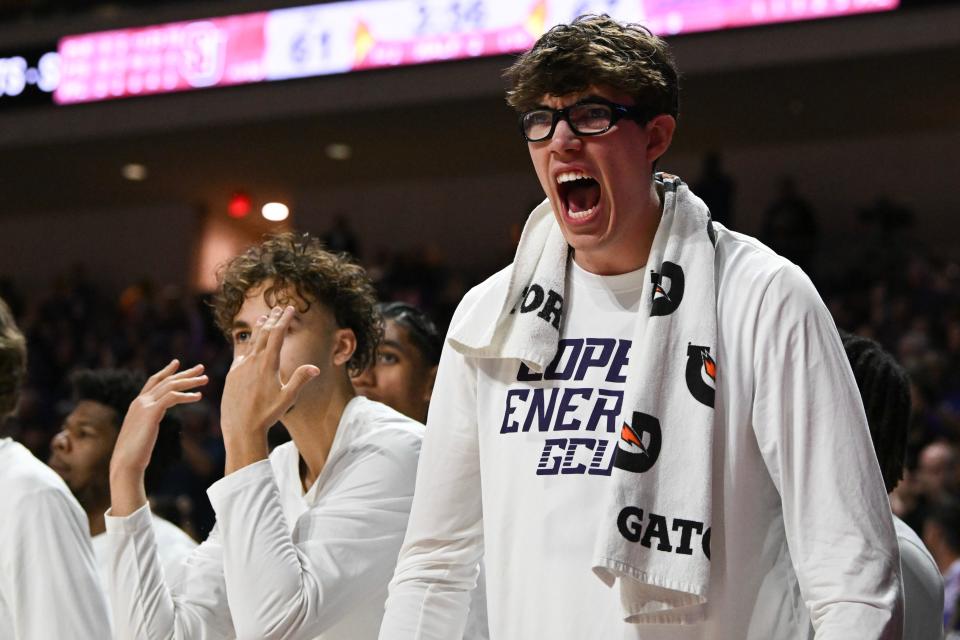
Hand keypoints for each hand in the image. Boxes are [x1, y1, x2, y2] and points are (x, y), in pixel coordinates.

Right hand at [110, 359, 206, 515]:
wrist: (125, 463)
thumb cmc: (135, 453)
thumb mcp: (143, 431)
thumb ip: (149, 421)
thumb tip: (154, 419)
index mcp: (137, 404)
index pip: (153, 381)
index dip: (166, 371)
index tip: (177, 363)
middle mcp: (140, 401)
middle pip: (165, 381)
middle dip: (184, 373)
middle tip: (201, 367)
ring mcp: (144, 406)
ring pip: (171, 386)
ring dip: (190, 382)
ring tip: (206, 380)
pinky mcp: (151, 413)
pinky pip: (172, 397)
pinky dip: (186, 395)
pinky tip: (198, 397)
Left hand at [221, 305, 318, 472]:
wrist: (240, 427)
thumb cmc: (267, 415)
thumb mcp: (288, 398)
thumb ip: (300, 380)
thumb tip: (315, 367)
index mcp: (267, 364)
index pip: (277, 334)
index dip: (284, 319)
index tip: (290, 308)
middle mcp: (252, 361)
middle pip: (264, 334)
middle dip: (273, 319)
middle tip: (279, 308)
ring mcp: (240, 367)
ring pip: (251, 343)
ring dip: (259, 329)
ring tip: (263, 319)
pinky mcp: (232, 375)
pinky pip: (241, 356)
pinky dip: (247, 347)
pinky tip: (248, 349)